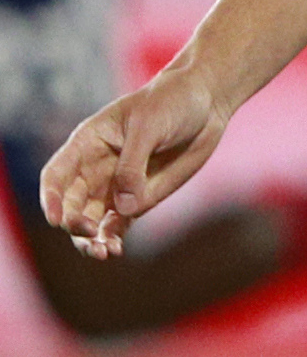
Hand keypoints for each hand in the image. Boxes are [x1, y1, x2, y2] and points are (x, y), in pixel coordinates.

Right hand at [39, 70, 228, 259]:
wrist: (205, 104)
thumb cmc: (171, 104)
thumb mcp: (149, 127)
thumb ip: (133, 165)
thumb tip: (124, 207)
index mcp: (87, 144)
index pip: (57, 175)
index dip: (51, 198)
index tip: (56, 220)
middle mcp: (96, 168)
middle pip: (72, 203)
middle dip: (74, 223)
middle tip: (88, 233)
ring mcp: (117, 185)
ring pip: (92, 219)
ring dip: (91, 238)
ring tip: (102, 252)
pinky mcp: (140, 198)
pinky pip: (119, 223)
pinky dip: (113, 237)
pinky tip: (114, 250)